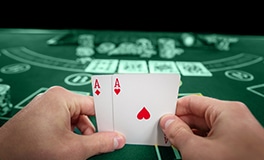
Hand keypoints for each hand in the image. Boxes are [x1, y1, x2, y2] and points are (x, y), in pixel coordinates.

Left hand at [0, 86, 124, 159]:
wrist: (3, 157)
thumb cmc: (30, 150)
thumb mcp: (74, 149)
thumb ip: (100, 143)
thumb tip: (117, 139)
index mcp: (62, 97)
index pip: (95, 105)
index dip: (107, 120)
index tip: (115, 131)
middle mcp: (54, 98)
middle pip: (85, 113)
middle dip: (90, 131)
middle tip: (96, 146)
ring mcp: (46, 106)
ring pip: (74, 119)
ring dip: (79, 135)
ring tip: (75, 150)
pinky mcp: (40, 116)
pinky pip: (62, 122)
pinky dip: (68, 135)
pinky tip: (65, 147)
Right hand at [160, 95, 263, 159]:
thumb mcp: (197, 151)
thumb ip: (177, 132)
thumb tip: (168, 122)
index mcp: (226, 110)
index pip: (191, 102)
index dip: (174, 110)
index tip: (162, 119)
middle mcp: (235, 116)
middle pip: (198, 115)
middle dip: (181, 125)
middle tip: (166, 134)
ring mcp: (239, 130)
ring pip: (206, 128)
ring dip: (190, 136)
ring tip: (178, 145)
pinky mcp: (241, 143)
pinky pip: (215, 138)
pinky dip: (202, 144)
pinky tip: (193, 152)